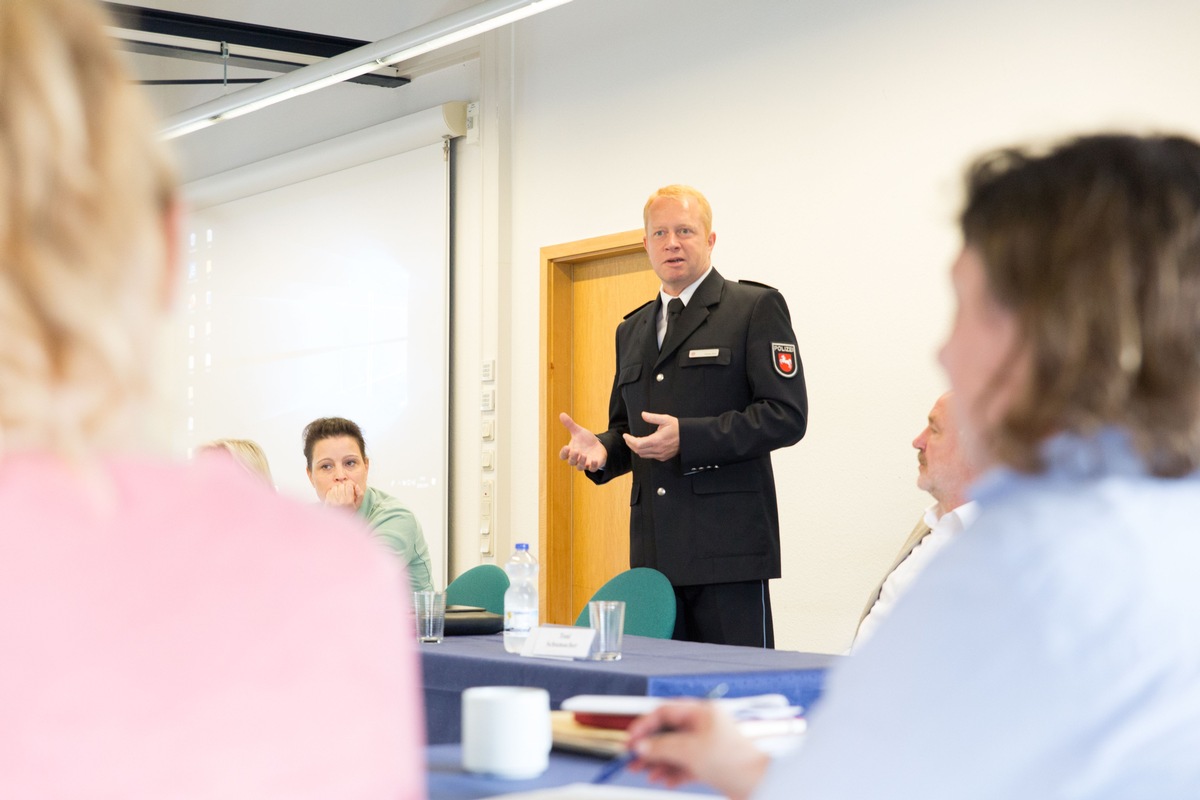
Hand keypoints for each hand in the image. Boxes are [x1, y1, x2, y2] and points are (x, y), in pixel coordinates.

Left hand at [323, 481, 362, 510]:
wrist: (340, 521)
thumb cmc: (350, 511)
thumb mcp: (358, 504)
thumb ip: (360, 494)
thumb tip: (356, 486)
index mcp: (350, 501)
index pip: (349, 485)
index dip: (350, 486)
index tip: (350, 490)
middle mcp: (341, 501)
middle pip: (341, 486)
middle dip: (343, 487)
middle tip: (345, 492)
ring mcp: (333, 502)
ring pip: (335, 488)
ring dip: (337, 489)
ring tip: (339, 495)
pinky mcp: (327, 503)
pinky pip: (329, 492)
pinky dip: (332, 493)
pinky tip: (335, 497)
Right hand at [558, 412, 607, 471]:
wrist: (598, 445)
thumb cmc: (585, 440)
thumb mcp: (578, 431)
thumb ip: (570, 424)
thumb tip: (561, 414)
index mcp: (570, 452)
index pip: (563, 456)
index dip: (564, 453)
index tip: (566, 447)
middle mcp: (576, 459)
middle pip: (571, 462)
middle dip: (573, 457)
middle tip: (576, 451)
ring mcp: (585, 463)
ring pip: (580, 467)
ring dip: (581, 462)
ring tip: (583, 455)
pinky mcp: (594, 465)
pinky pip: (592, 469)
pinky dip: (592, 466)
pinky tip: (594, 460)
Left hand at [622, 411, 679, 461]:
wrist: (688, 438)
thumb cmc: (678, 428)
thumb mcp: (666, 419)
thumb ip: (653, 417)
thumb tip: (643, 415)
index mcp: (656, 440)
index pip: (638, 444)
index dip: (629, 441)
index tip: (625, 435)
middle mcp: (657, 450)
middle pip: (638, 451)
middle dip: (630, 445)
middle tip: (628, 438)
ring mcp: (660, 455)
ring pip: (643, 455)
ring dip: (636, 449)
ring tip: (634, 442)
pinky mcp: (663, 457)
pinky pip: (650, 456)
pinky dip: (644, 452)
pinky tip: (644, 446)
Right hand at [627, 701, 768, 799]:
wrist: (757, 785)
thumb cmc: (734, 761)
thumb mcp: (690, 751)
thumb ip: (662, 747)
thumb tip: (642, 746)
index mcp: (702, 712)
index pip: (666, 711)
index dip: (646, 724)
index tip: (632, 737)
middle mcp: (704, 726)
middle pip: (668, 733)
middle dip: (649, 747)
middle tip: (632, 757)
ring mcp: (707, 745)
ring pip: (675, 750)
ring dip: (658, 762)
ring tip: (644, 771)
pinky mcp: (710, 763)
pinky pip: (684, 764)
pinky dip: (672, 771)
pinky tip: (663, 779)